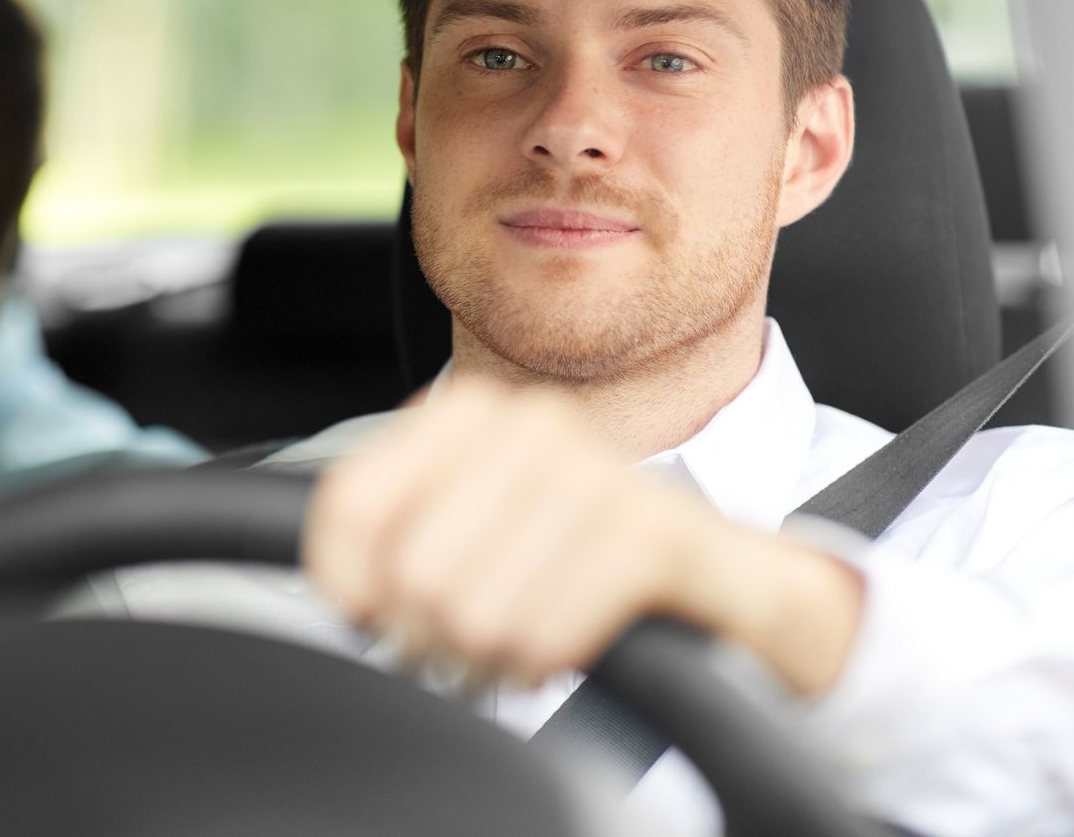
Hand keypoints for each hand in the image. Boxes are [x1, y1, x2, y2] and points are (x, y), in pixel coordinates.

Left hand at [303, 380, 863, 696]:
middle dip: (432, 634)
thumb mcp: (475, 531)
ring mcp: (597, 470)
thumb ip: (392, 537)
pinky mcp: (654, 533)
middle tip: (469, 640)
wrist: (729, 581)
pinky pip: (545, 632)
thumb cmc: (578, 557)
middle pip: (410, 572)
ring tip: (519, 644)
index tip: (378, 613)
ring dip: (492, 659)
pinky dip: (545, 660)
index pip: (349, 503)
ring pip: (473, 612)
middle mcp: (530, 424)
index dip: (350, 584)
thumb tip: (344, 593)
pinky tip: (566, 648)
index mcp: (468, 413)